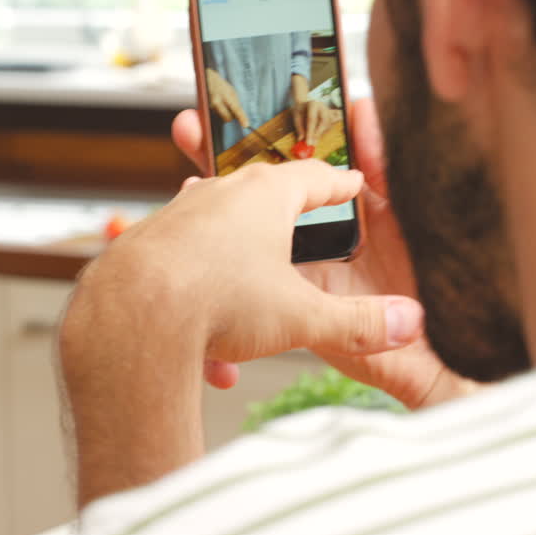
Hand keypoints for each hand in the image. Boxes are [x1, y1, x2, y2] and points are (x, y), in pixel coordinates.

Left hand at [173, 98, 474, 407]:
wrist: (127, 321)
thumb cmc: (214, 302)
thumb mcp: (301, 318)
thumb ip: (358, 323)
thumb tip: (408, 324)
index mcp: (264, 196)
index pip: (315, 176)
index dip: (338, 183)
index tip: (350, 184)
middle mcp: (216, 195)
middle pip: (260, 198)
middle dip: (283, 225)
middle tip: (299, 229)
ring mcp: (176, 217)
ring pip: (218, 243)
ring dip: (236, 283)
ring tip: (249, 328)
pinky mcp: (144, 246)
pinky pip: (183, 272)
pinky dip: (199, 306)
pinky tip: (208, 358)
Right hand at [205, 68, 250, 129]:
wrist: (209, 81)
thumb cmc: (223, 86)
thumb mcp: (232, 92)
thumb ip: (236, 103)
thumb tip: (239, 116)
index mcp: (226, 96)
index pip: (236, 109)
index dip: (241, 117)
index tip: (245, 125)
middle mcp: (217, 102)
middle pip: (228, 118)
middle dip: (231, 117)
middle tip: (232, 109)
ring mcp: (211, 106)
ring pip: (222, 117)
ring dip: (225, 114)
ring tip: (224, 103)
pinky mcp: (208, 109)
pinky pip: (218, 115)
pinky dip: (220, 112)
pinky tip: (219, 104)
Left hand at [292, 97, 335, 145]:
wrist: (305, 104)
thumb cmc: (300, 110)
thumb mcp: (296, 117)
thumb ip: (299, 127)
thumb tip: (301, 139)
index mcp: (313, 104)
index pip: (312, 119)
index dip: (310, 132)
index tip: (308, 143)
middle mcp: (322, 107)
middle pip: (323, 122)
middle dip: (318, 134)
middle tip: (313, 143)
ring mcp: (328, 111)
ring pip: (328, 125)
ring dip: (321, 134)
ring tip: (313, 140)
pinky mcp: (330, 116)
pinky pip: (329, 126)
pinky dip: (323, 133)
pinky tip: (317, 136)